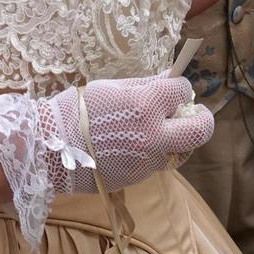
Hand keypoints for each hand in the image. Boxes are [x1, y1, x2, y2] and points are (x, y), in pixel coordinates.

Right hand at [38, 77, 213, 195]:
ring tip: (162, 130)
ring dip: (178, 138)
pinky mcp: (141, 176)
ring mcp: (149, 159)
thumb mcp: (111, 88)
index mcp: (145, 105)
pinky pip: (159, 162)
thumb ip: (146, 84)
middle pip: (201, 130)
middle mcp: (154, 135)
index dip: (179, 88)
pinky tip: (137, 145)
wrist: (51, 148)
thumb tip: (171, 78)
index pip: (182, 91)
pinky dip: (156, 152)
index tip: (173, 89)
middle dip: (202, 118)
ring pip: (182, 150)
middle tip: (196, 114)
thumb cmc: (77, 111)